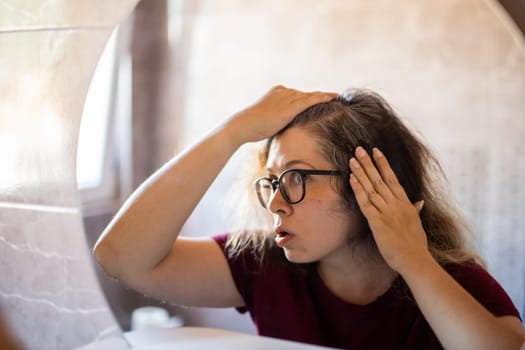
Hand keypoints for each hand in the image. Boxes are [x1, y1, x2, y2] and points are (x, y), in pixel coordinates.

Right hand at [226, 85, 337, 142]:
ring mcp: (286, 98)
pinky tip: (331, 98)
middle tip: (336, 96)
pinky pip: (309, 101)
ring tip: (337, 97)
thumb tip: (285, 124)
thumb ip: (280, 117)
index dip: (312, 97)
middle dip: (321, 96)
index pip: (299, 95)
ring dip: (325, 96)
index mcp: (278, 92)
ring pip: (309, 96)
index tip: (323, 98)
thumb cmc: (253, 126)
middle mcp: (283, 92)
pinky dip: (321, 99)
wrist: (243, 126)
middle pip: (306, 94)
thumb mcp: (269, 118)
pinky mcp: (288, 107)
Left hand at [348, 146, 429, 272]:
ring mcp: (386, 211)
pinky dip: (358, 189)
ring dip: (361, 172)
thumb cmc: (415, 245)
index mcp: (405, 203)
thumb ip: (416, 210)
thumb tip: (420, 201)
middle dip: (369, 163)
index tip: (376, 151)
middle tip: (359, 149)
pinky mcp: (377, 221)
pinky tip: (352, 179)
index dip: (383, 164)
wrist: (414, 259)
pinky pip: (365, 202)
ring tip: (352, 159)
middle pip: (380, 179)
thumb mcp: (417, 224)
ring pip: (371, 187)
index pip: (392, 179)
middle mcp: (395, 204)